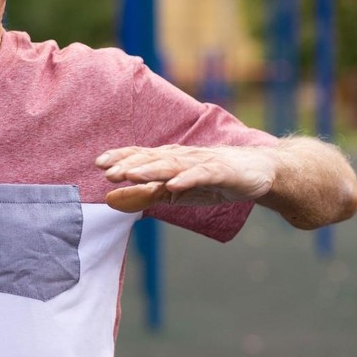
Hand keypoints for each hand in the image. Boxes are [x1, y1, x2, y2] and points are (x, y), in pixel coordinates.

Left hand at [95, 144, 274, 212]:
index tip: (98, 163)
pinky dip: (187, 179)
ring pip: (172, 164)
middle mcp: (183, 156)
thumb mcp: (174, 191)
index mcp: (170, 159)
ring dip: (150, 169)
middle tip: (107, 171)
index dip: (120, 157)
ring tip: (130, 174)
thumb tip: (109, 200)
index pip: (141, 156)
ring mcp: (202, 162)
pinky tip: (173, 185)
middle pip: (153, 158)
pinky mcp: (221, 171)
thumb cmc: (212, 179)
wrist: (258, 172)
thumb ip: (143, 194)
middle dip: (129, 163)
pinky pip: (201, 175)